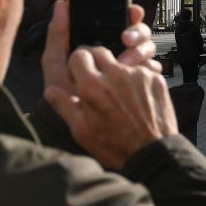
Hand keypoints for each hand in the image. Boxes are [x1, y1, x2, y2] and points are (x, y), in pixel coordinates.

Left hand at [42, 1, 158, 102]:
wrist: (76, 120)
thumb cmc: (63, 90)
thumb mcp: (56, 62)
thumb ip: (57, 34)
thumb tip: (61, 4)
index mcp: (103, 41)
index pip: (122, 20)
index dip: (131, 13)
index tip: (132, 12)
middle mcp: (121, 50)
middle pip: (140, 32)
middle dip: (137, 32)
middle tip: (126, 39)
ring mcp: (133, 66)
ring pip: (148, 48)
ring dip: (141, 50)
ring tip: (125, 62)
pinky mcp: (141, 82)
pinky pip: (152, 69)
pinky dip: (148, 69)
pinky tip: (137, 74)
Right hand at [44, 39, 177, 170]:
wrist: (151, 153)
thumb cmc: (114, 145)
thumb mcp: (81, 130)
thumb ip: (64, 105)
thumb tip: (50, 90)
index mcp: (92, 86)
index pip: (79, 55)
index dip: (76, 64)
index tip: (79, 74)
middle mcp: (115, 75)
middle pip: (99, 52)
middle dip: (95, 62)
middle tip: (97, 80)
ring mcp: (137, 75)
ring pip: (121, 62)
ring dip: (116, 73)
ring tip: (119, 95)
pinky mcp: (155, 79)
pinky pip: (141, 71)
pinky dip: (136, 80)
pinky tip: (135, 99)